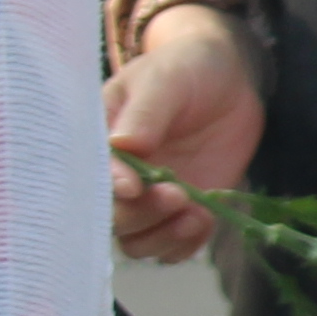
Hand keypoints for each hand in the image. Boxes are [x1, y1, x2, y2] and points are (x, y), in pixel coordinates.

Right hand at [108, 7, 264, 259]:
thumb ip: (145, 113)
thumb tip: (123, 144)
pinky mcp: (180, 211)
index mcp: (96, 145)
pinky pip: (173, 246)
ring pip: (137, 241)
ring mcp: (147, 199)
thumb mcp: (163, 81)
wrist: (226, 78)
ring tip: (196, 215)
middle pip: (110, 218)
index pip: (89, 177)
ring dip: (162, 237)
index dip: (107, 188)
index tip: (133, 186)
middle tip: (176, 196)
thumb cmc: (183, 70)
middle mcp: (115, 179)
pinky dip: (186, 244)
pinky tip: (205, 222)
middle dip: (140, 215)